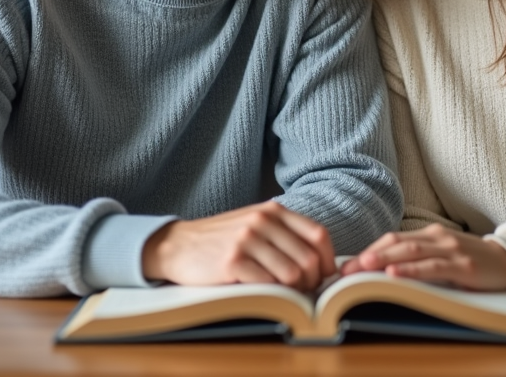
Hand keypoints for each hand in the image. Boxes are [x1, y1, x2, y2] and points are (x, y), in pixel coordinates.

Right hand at [142, 201, 334, 291]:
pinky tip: (264, 294)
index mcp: (273, 211)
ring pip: (292, 274)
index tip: (324, 276)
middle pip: (309, 258)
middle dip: (312, 282)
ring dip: (294, 291)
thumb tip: (322, 262)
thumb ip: (285, 235)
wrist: (178, 245)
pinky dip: (272, 294)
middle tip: (303, 292)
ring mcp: (247, 240)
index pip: (318, 235)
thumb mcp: (255, 225)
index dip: (328, 260)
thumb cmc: (222, 240)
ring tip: (285, 295)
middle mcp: (262, 221)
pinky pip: (268, 284)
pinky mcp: (232, 261)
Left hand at [339, 224, 505, 290]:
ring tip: (363, 267)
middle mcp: (437, 237)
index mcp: (429, 234)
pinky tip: (395, 273)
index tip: (347, 265)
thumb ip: (419, 258)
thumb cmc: (471, 261)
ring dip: (384, 258)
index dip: (368, 250)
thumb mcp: (442, 255)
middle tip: (345, 270)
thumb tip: (383, 270)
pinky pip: (433, 267)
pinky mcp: (463, 266)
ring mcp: (451, 250)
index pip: (392, 238)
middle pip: (395, 243)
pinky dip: (411, 270)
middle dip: (368, 256)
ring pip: (411, 251)